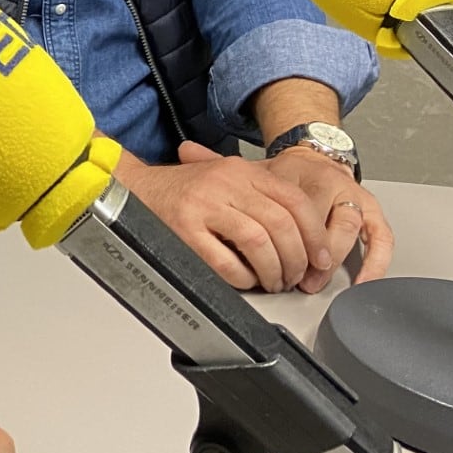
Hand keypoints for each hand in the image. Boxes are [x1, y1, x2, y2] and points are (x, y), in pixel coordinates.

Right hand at [118, 144, 339, 292]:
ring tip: (272, 282)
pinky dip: (242, 278)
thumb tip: (304, 237)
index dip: (314, 235)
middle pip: (281, 224)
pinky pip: (226, 262)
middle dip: (296, 259)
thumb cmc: (180, 190)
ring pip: (259, 242)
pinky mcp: (184, 229)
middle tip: (296, 277)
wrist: (132, 188)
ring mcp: (204, 205)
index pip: (295, 201)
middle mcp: (225, 183)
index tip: (320, 258)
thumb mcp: (225, 179)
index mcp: (240, 170)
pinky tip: (244, 281)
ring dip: (272, 270)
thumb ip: (261, 197)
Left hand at [260, 146, 392, 285]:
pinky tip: (365, 281)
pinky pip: (383, 238)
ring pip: (352, 229)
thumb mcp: (268, 179)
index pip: (303, 209)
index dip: (292, 239)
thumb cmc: (288, 174)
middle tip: (298, 277)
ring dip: (336, 261)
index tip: (278, 261)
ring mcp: (358, 198)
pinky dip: (377, 263)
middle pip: (328, 221)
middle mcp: (338, 185)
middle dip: (314, 255)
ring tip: (319, 282)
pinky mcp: (373, 211)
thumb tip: (243, 236)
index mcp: (309, 176)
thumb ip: (260, 203)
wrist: (312, 160)